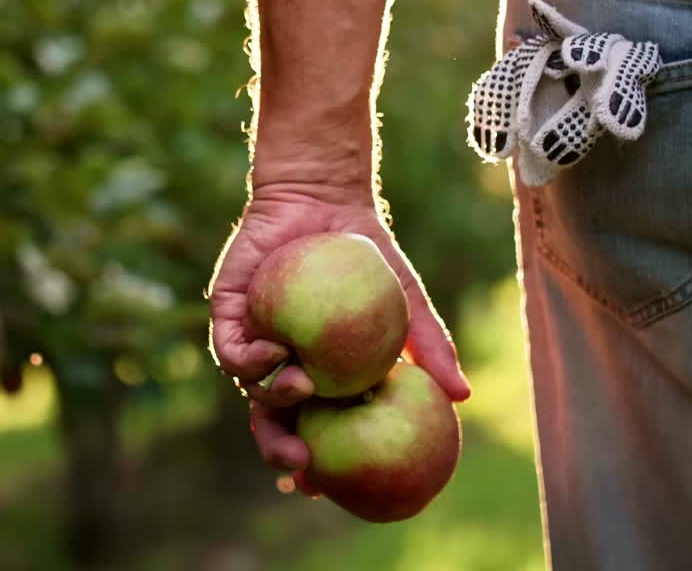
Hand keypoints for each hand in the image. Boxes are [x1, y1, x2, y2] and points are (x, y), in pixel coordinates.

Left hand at [208, 181, 470, 482]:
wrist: (324, 201)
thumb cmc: (367, 256)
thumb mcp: (406, 302)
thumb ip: (430, 347)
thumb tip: (463, 396)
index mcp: (317, 379)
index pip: (310, 433)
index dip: (310, 468)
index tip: (322, 490)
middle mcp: (280, 368)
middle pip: (270, 424)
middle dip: (278, 451)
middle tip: (301, 466)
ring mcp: (252, 342)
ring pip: (248, 390)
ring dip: (269, 399)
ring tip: (301, 387)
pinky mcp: (228, 314)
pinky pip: (229, 348)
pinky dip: (247, 357)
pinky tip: (272, 351)